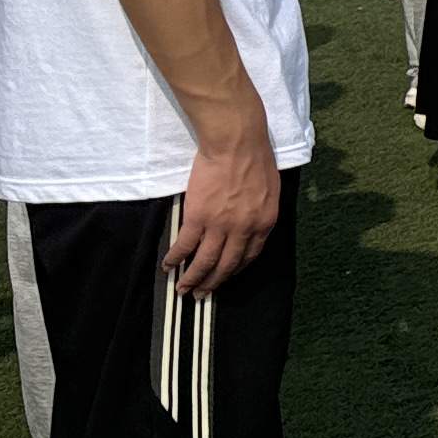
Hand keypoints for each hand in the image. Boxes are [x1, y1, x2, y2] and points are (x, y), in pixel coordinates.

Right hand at [167, 112, 282, 294]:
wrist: (236, 143)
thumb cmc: (255, 159)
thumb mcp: (270, 191)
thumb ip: (260, 212)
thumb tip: (250, 226)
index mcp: (264, 223)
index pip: (249, 256)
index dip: (235, 270)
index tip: (225, 277)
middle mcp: (244, 229)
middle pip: (227, 265)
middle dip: (213, 283)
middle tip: (202, 294)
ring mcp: (220, 225)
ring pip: (205, 261)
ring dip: (192, 278)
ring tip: (183, 288)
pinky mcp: (198, 217)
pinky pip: (185, 245)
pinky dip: (175, 258)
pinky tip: (168, 265)